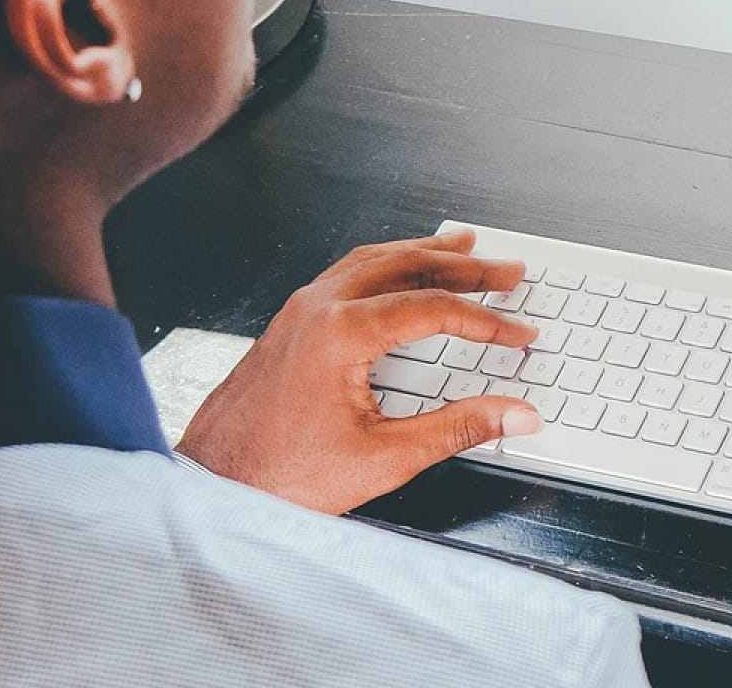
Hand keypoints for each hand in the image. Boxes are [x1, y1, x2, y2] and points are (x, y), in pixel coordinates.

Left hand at [175, 229, 541, 514]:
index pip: (433, 309)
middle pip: (407, 267)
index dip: (486, 320)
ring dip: (423, 254)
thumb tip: (515, 415)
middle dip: (465, 266)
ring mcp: (299, 310)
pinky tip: (398, 270)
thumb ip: (458, 428)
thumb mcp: (385, 458)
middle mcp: (318, 307)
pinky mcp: (290, 322)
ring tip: (462, 246)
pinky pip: (347, 273)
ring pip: (374, 261)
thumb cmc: (280, 475)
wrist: (213, 485)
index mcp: (341, 333)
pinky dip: (385, 264)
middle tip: (508, 268)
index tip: (519, 334)